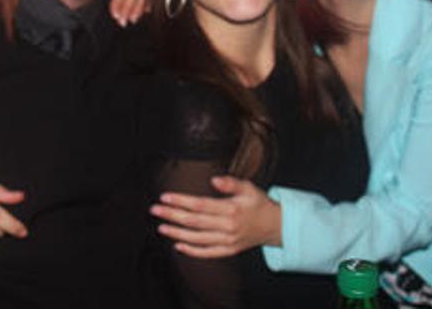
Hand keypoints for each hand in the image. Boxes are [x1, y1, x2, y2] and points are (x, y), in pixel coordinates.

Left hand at [150, 176, 281, 257]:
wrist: (276, 226)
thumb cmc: (258, 203)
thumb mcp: (248, 188)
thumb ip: (231, 183)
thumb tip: (214, 179)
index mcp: (231, 209)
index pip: (200, 205)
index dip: (181, 201)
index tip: (165, 197)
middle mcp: (228, 227)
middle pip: (194, 222)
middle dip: (172, 215)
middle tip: (155, 210)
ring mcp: (228, 241)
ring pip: (198, 239)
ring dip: (177, 233)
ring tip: (161, 227)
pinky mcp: (229, 251)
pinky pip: (208, 253)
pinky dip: (192, 251)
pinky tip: (178, 245)